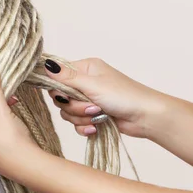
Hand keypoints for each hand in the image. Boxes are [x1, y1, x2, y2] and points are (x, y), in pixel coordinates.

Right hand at [44, 57, 166, 138]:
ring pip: (68, 112)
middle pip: (61, 97)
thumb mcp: (92, 85)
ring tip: (99, 116)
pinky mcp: (92, 115)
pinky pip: (77, 123)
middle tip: (92, 106)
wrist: (146, 117)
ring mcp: (89, 99)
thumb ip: (66, 77)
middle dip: (74, 106)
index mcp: (85, 68)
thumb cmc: (124, 96)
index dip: (59, 89)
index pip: (57, 76)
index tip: (66, 96)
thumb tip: (45, 64)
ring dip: (82, 117)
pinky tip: (96, 127)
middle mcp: (85, 82)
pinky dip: (85, 126)